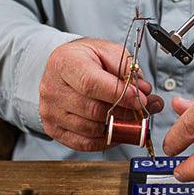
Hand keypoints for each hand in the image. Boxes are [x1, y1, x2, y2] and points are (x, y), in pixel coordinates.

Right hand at [39, 38, 163, 150]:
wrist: (64, 66)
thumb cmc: (87, 59)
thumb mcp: (108, 51)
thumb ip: (127, 69)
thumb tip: (143, 90)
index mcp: (65, 63)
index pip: (91, 84)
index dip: (118, 94)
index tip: (139, 98)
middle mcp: (52, 89)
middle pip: (93, 110)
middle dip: (123, 112)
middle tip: (141, 109)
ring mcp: (50, 111)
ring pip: (91, 129)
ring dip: (117, 126)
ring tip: (132, 117)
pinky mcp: (53, 129)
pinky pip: (85, 143)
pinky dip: (106, 139)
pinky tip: (117, 128)